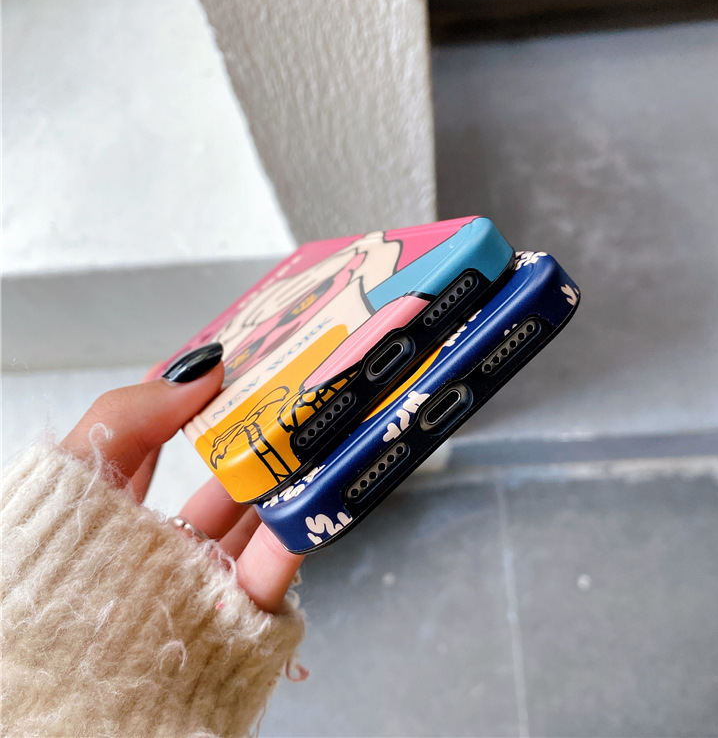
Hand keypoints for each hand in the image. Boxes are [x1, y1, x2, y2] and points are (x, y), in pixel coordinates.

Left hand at [61, 345, 302, 613]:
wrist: (66, 706)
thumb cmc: (50, 584)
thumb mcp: (71, 486)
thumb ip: (125, 419)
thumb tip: (200, 368)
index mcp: (123, 514)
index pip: (168, 442)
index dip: (201, 401)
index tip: (239, 363)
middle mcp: (168, 548)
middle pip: (226, 480)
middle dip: (260, 436)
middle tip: (293, 392)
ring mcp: (207, 582)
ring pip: (260, 519)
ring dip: (290, 476)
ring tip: (316, 432)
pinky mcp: (242, 618)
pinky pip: (277, 568)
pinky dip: (301, 528)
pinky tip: (315, 493)